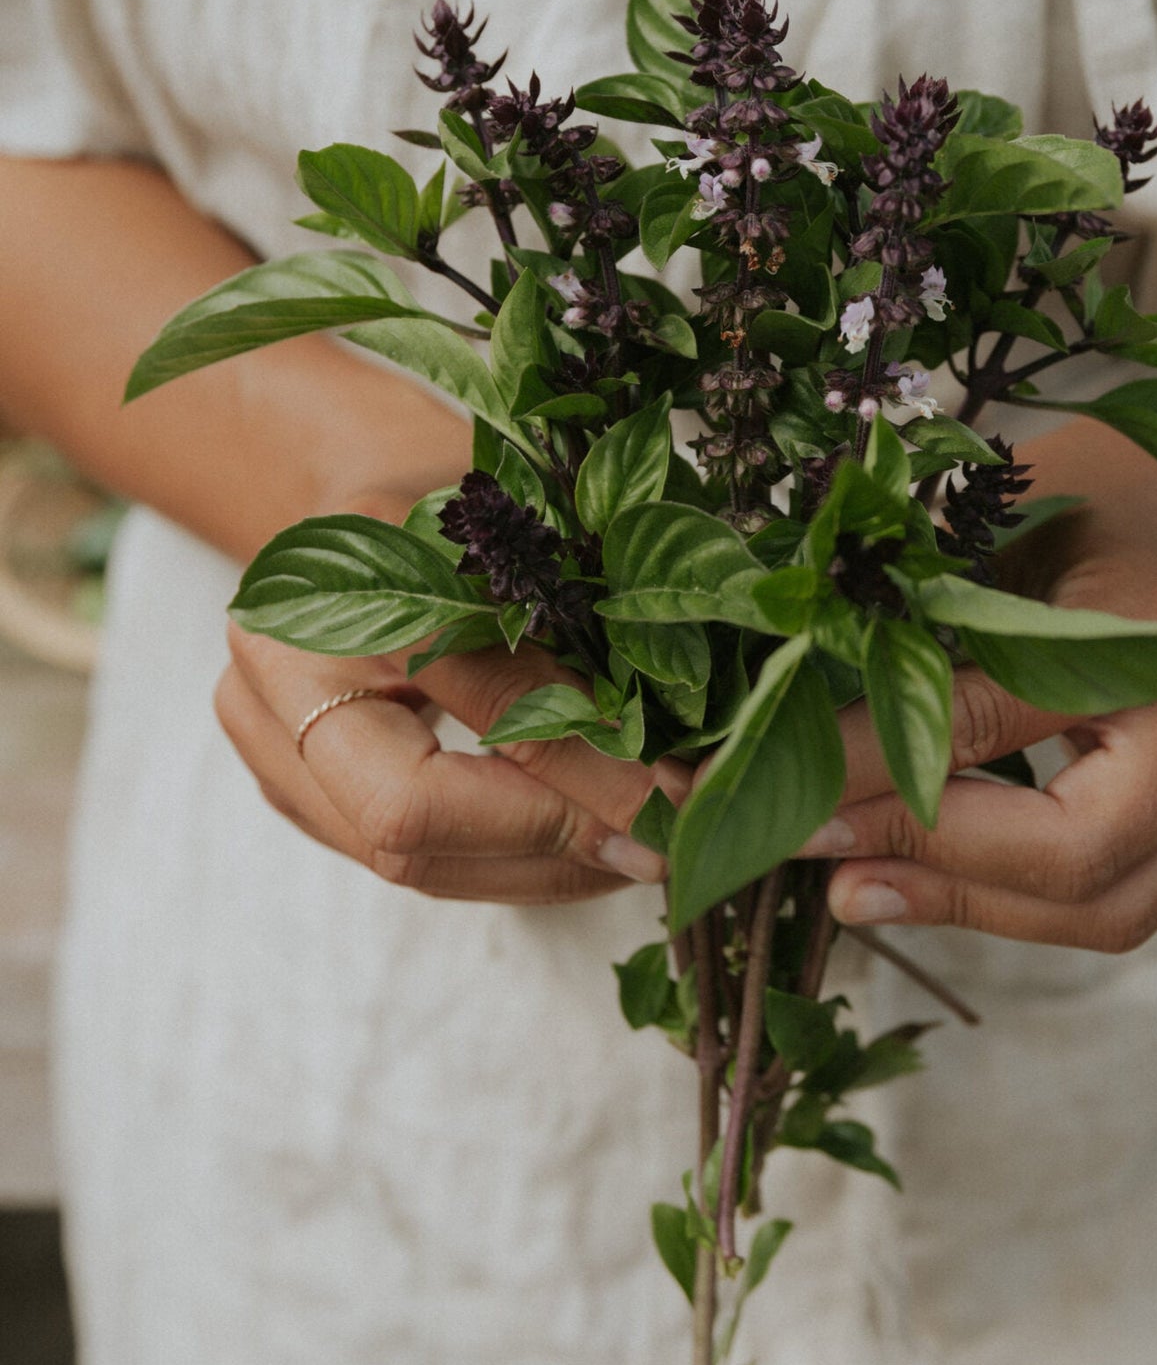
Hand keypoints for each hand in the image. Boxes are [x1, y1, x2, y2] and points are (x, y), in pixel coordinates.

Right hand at [214, 477, 667, 903]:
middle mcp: (271, 682)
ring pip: (413, 861)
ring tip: (644, 853)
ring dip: (545, 870)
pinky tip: (588, 850)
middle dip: (556, 843)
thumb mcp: (513, 530)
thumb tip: (661, 754)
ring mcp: (272, 752)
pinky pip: (415, 862)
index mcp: (320, 586)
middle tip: (666, 846)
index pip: (464, 701)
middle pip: (408, 817)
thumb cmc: (442, 494)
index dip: (580, 761)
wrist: (350, 496)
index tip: (677, 792)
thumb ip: (562, 626)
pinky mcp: (303, 801)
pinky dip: (512, 866)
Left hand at [807, 437, 1156, 950]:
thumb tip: (794, 745)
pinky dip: (1009, 906)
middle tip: (820, 860)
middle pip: (1081, 854)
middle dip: (935, 866)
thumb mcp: (979, 548)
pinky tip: (917, 883)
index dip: (885, 768)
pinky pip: (1114, 905)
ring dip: (966, 906)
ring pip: (1104, 909)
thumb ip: (913, 646)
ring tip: (854, 889)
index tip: (791, 789)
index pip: (1003, 723)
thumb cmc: (1058, 508)